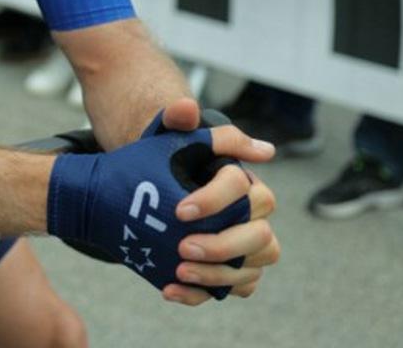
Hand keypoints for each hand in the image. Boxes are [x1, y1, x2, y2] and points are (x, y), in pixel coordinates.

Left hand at [154, 98, 279, 304]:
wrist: (142, 189)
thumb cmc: (161, 160)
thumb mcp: (165, 136)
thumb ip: (176, 118)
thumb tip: (189, 108)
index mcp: (242, 183)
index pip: (247, 190)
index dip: (216, 200)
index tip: (180, 210)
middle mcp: (251, 217)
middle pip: (260, 236)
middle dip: (224, 244)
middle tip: (184, 246)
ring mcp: (242, 248)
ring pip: (251, 269)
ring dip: (217, 274)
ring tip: (178, 271)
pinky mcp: (226, 271)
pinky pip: (228, 290)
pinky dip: (201, 294)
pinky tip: (168, 289)